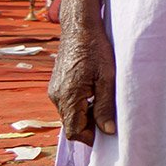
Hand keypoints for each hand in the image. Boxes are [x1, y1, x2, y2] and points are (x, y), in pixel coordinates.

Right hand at [48, 25, 115, 145]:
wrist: (80, 27)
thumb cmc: (96, 49)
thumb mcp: (107, 78)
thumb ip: (106, 106)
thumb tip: (108, 130)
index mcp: (68, 97)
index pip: (75, 131)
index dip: (91, 137)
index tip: (108, 134)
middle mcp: (56, 96)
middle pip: (72, 124)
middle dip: (90, 126)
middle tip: (110, 119)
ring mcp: (55, 90)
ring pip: (70, 114)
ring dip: (86, 115)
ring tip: (105, 103)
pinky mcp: (57, 84)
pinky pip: (68, 103)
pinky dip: (81, 105)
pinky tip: (96, 94)